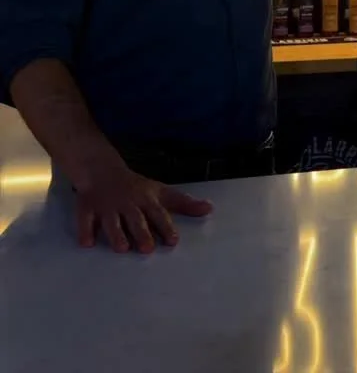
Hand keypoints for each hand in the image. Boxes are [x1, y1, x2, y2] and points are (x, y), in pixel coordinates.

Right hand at [75, 161, 212, 252]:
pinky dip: (85, 231)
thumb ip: (183, 203)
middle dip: (141, 232)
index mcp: (146, 200)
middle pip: (135, 219)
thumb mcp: (160, 192)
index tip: (173, 240)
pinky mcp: (87, 208)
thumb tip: (210, 209)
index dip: (165, 226)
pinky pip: (85, 220)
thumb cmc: (136, 187)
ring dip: (116, 233)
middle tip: (147, 248)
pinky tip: (87, 242)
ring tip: (122, 248)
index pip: (158, 214)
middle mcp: (127, 204)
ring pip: (111, 221)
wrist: (101, 169)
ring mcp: (106, 206)